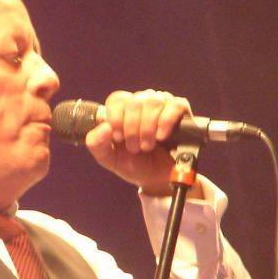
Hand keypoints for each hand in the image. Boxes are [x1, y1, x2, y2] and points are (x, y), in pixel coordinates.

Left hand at [84, 89, 203, 197]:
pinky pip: (174, 105)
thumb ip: (96, 143)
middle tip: (135, 148)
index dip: (116, 118)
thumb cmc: (134, 164)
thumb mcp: (109, 158)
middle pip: (134, 102)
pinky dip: (166, 121)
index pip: (117, 99)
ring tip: (148, 146)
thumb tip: (103, 126)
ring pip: (153, 102)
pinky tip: (162, 136)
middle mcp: (142, 102)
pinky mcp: (180, 111)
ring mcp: (162, 104)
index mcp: (123, 110)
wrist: (159, 179)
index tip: (118, 138)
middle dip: (132, 129)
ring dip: (148, 128)